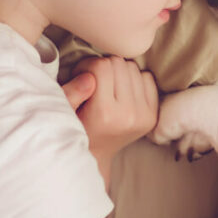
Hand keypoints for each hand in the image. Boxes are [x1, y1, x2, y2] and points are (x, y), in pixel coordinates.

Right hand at [62, 56, 158, 180]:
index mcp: (105, 113)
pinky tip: (121, 91)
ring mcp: (144, 115)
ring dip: (119, 72)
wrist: (96, 153)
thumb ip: (71, 92)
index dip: (87, 66)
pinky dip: (134, 79)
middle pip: (119, 64)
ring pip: (133, 68)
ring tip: (107, 86)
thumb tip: (89, 75)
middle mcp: (128, 114)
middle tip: (94, 80)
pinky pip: (147, 78)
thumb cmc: (75, 127)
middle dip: (103, 67)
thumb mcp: (64, 111)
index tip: (81, 75)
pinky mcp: (153, 115)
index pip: (101, 66)